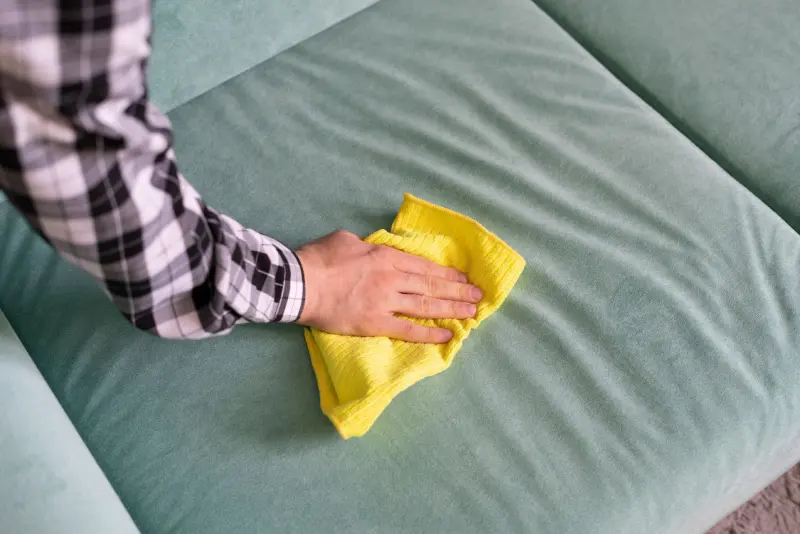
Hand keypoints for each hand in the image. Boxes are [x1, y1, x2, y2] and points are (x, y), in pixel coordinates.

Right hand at [295, 230, 481, 342]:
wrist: (300, 283)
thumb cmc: (319, 258)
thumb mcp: (346, 239)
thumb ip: (365, 245)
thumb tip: (370, 249)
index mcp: (386, 256)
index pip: (424, 266)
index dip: (446, 273)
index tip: (463, 278)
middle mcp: (392, 278)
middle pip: (431, 285)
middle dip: (458, 291)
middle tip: (478, 297)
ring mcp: (385, 302)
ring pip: (426, 306)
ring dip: (452, 310)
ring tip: (472, 314)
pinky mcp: (375, 323)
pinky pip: (408, 330)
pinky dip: (429, 333)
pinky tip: (447, 336)